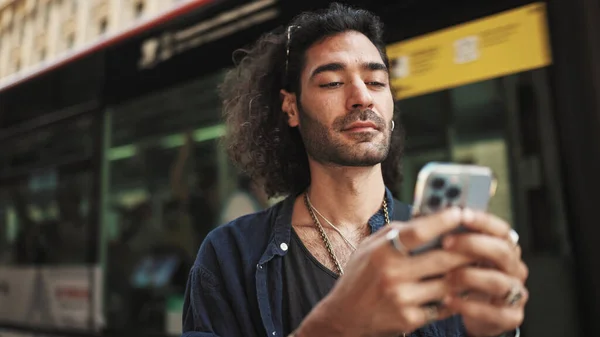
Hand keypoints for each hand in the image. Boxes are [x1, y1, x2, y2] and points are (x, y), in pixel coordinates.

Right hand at [296, 208, 473, 336]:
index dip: (442, 220)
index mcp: (381, 252)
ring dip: (466, 274)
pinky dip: (455, 296)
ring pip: (448, 283)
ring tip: (477, 264)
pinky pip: (443, 305)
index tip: (461, 212)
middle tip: (482, 241)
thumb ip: (397, 232)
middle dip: (467, 249)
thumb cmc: (359, 277)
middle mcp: (391, 274)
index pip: (417, 232)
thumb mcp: (370, 247)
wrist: (344, 317)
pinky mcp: (410, 319)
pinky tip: (461, 289)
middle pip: (441, 258)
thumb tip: (429, 217)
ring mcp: (402, 299)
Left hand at [441, 210, 528, 336]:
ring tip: (445, 276)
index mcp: (504, 248)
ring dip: (469, 276)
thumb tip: (425, 217)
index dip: (482, 221)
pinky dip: (468, 306)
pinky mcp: (511, 316)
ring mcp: (515, 292)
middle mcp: (514, 268)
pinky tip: (448, 300)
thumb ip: (449, 238)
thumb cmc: (461, 276)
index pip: (501, 229)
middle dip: (472, 245)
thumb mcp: (457, 256)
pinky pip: (493, 311)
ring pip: (498, 281)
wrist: (473, 312)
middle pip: (502, 251)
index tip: (461, 214)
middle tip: (446, 243)